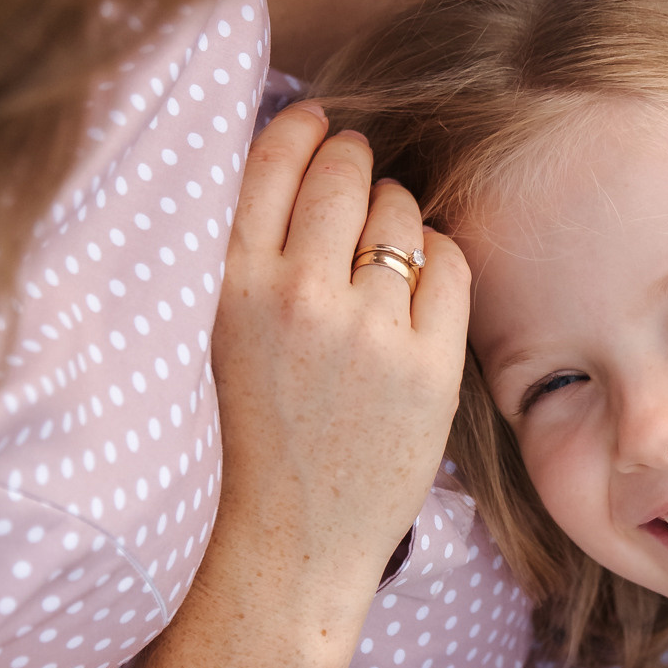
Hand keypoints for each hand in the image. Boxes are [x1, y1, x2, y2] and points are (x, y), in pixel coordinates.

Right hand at [205, 100, 468, 642]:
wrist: (284, 544)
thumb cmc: (248, 436)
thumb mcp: (219, 333)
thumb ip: (249, 255)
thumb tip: (300, 156)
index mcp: (229, 285)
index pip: (272, 160)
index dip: (302, 128)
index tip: (317, 122)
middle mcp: (295, 296)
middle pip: (343, 173)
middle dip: (354, 160)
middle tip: (357, 172)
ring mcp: (365, 331)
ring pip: (399, 212)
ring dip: (396, 212)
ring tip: (382, 245)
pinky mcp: (425, 365)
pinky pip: (448, 264)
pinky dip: (438, 259)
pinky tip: (418, 284)